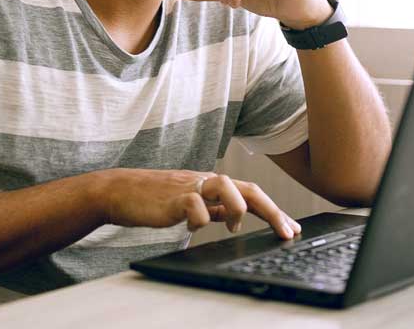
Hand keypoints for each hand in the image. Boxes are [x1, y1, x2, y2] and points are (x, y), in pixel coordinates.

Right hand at [98, 168, 301, 239]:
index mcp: (213, 185)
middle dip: (272, 210)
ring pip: (226, 186)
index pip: (252, 193)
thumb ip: (214, 208)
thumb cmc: (156, 199)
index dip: (274, 210)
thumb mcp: (192, 203)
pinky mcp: (173, 197)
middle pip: (248, 188)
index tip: (291, 228)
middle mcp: (207, 182)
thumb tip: (236, 218)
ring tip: (232, 227)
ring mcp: (191, 187)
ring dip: (236, 209)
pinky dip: (198, 220)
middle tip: (286, 231)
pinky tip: (190, 228)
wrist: (121, 191)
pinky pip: (195, 205)